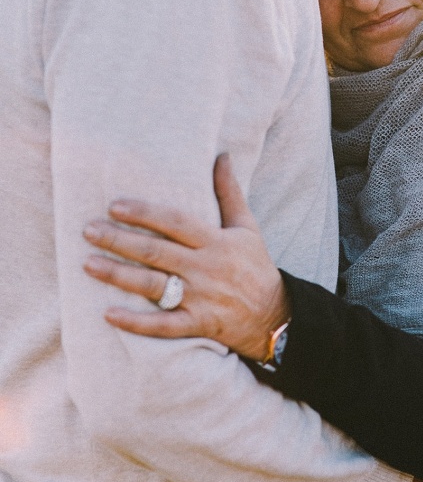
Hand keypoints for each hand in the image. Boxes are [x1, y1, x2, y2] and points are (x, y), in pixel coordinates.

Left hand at [83, 154, 287, 360]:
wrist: (274, 316)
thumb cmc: (255, 266)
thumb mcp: (246, 227)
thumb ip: (229, 192)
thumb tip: (222, 155)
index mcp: (216, 241)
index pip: (176, 222)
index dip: (145, 213)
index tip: (115, 205)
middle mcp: (206, 268)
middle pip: (157, 252)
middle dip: (120, 241)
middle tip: (88, 230)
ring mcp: (201, 299)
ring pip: (154, 286)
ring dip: (119, 275)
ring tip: (88, 264)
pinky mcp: (198, 325)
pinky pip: (163, 326)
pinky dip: (136, 322)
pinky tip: (109, 314)